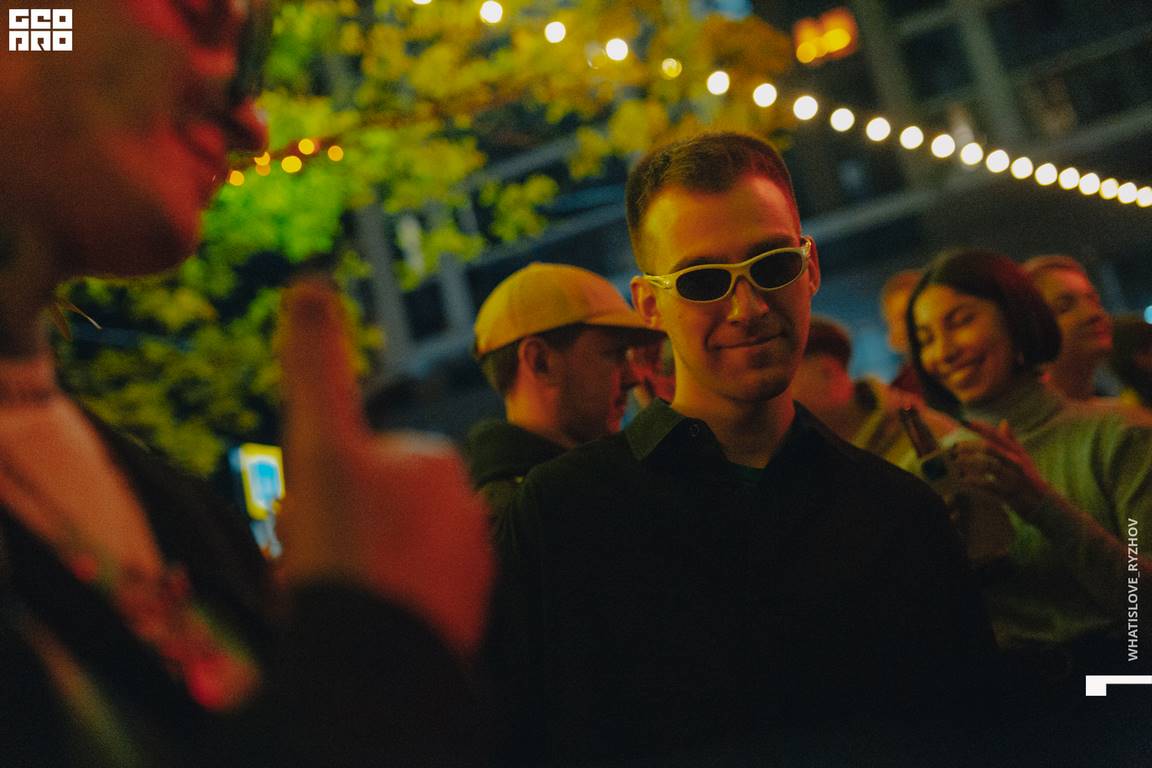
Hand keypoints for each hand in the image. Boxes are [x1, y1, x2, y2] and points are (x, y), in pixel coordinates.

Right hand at [277, 278, 491, 657]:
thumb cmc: (343, 545)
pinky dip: (387, 607)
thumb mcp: (318, 444)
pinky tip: (366, 625)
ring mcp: (472, 565)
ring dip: (359, 573)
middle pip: (375, 515)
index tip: (311, 526)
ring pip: (391, 558)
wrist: (374, 657)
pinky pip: (413, 600)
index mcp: (433, 461)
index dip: (319, 495)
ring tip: (340, 600)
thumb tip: (310, 281)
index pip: (357, 467)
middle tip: (319, 569)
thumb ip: (314, 363)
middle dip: (340, 537)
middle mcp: (467, 508)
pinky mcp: (470, 615)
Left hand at [947, 419, 1053, 521]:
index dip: (981, 427)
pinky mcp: (1010, 494)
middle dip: (969, 446)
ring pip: (989, 465)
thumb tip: (1004, 422)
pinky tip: (964, 480)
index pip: (997, 436)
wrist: (1044, 504)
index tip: (965, 421)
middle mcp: (1015, 463)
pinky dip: (976, 482)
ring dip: (970, 462)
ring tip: (956, 462)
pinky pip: (990, 486)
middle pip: (990, 449)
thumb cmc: (1029, 478)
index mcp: (1016, 453)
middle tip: (954, 448)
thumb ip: (1011, 441)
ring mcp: (1013, 478)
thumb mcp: (1023, 458)